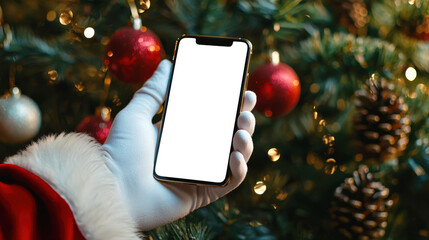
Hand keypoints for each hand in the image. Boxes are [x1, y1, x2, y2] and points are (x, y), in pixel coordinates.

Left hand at [103, 60, 255, 229]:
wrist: (113, 191)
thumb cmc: (120, 154)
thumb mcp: (136, 115)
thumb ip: (153, 91)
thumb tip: (166, 64)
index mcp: (179, 133)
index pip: (211, 115)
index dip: (228, 102)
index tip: (240, 87)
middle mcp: (193, 152)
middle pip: (227, 133)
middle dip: (242, 118)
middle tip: (246, 104)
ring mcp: (200, 172)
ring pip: (235, 155)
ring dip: (245, 141)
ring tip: (241, 130)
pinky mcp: (203, 192)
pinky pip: (229, 182)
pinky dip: (239, 169)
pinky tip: (236, 156)